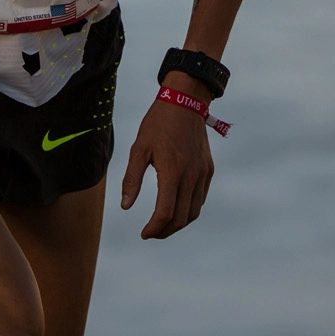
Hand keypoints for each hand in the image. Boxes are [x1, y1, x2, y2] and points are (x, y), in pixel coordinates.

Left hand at [119, 73, 215, 238]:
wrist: (185, 102)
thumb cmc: (158, 123)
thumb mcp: (139, 148)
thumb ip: (132, 179)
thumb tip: (126, 206)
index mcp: (172, 171)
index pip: (165, 213)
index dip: (154, 228)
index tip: (144, 233)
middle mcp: (191, 176)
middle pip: (181, 218)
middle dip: (164, 231)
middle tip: (150, 233)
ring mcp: (202, 174)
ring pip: (194, 212)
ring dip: (178, 224)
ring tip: (162, 225)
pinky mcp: (208, 170)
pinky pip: (200, 199)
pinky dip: (189, 210)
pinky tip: (176, 208)